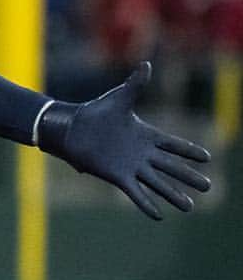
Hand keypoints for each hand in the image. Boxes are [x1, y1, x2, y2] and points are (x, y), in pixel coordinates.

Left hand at [38, 62, 211, 219]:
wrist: (72, 128)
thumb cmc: (96, 112)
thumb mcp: (119, 98)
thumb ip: (135, 84)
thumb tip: (146, 64)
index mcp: (146, 135)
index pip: (174, 144)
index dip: (190, 151)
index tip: (208, 157)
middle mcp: (142, 154)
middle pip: (171, 167)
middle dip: (189, 176)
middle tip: (208, 186)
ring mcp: (131, 166)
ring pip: (158, 183)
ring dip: (173, 195)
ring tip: (190, 207)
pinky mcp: (118, 177)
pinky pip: (136, 193)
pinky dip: (147, 204)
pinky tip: (159, 216)